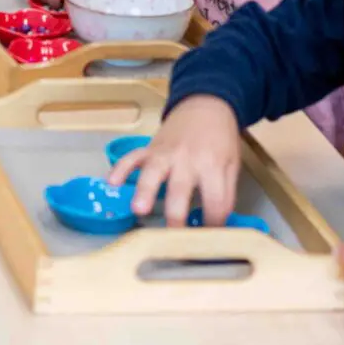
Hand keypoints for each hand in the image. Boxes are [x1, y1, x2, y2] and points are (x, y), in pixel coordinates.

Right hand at [108, 95, 240, 225]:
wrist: (206, 105)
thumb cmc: (220, 139)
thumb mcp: (231, 165)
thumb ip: (225, 193)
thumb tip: (217, 224)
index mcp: (213, 165)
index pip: (215, 202)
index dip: (213, 224)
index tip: (208, 238)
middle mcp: (187, 160)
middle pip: (181, 191)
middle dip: (176, 217)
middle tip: (172, 239)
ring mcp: (165, 153)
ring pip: (153, 173)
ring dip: (145, 191)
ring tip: (139, 210)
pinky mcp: (150, 148)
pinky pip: (132, 158)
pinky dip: (120, 169)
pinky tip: (112, 183)